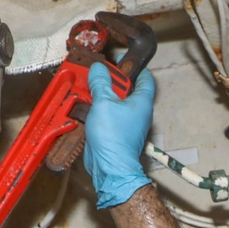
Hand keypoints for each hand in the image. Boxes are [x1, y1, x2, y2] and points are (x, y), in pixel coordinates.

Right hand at [84, 63, 155, 208]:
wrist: (110, 166)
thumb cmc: (114, 136)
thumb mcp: (104, 102)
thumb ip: (101, 83)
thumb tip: (99, 69)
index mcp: (141, 102)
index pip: (146, 79)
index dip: (135, 68)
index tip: (121, 61)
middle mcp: (136, 112)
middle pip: (125, 89)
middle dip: (110, 80)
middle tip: (95, 73)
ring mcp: (125, 122)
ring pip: (113, 102)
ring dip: (99, 95)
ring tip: (85, 87)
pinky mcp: (114, 131)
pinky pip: (105, 115)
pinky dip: (95, 108)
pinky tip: (82, 105)